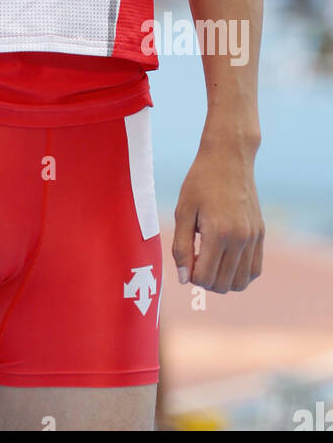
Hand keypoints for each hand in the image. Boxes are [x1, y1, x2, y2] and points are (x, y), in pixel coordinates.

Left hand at [172, 137, 263, 292]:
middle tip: (196, 259)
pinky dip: (240, 274)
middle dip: (205, 281)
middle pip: (223, 285)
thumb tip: (183, 279)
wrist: (229, 157)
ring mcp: (254, 237)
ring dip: (223, 280)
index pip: (205, 278)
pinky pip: (255, 269)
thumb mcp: (183, 211)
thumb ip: (181, 247)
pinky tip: (226, 259)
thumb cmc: (200, 182)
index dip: (191, 276)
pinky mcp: (260, 234)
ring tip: (210, 260)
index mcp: (218, 233)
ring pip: (241, 282)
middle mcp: (240, 239)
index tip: (186, 258)